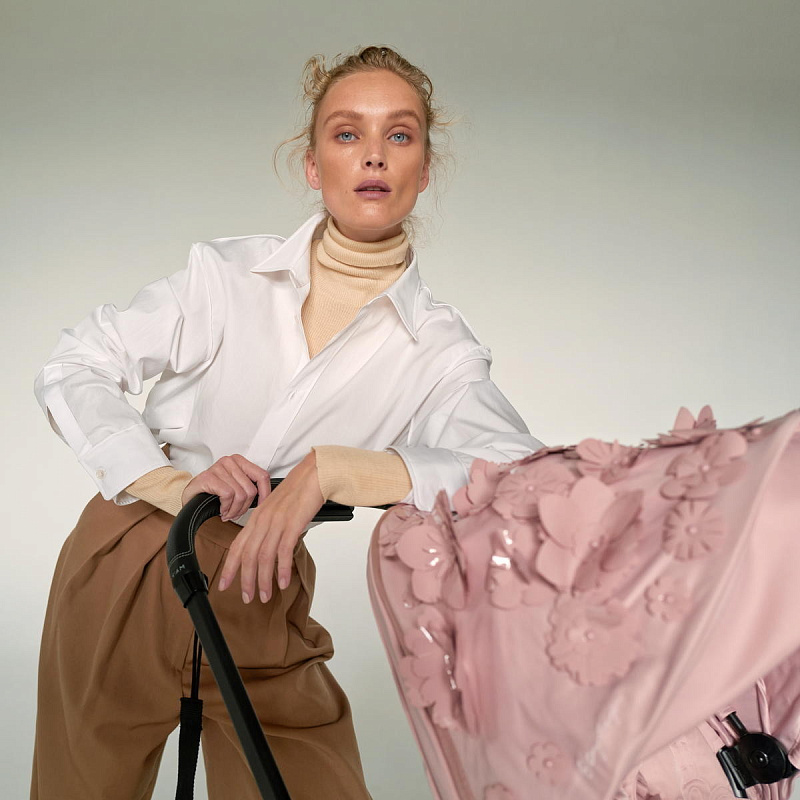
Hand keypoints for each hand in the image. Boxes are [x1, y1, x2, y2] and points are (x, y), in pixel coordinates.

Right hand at [181, 454, 271, 521]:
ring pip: (240, 494)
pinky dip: (226, 507)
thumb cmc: (214, 492)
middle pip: (251, 489)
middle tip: (236, 514)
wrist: (191, 496)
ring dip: (234, 510)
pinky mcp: (208, 476)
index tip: (262, 506)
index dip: (265, 494)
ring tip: (228, 514)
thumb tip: (268, 499)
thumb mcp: (236, 487)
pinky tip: (221, 510)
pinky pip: (227, 495)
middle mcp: (230, 461)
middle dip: (244, 507)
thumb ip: (250, 488)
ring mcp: (219, 467)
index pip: (262, 476)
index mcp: (240, 461)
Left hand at [217, 450, 324, 603]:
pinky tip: (283, 582)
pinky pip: (283, 552)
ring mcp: (276, 523)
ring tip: (264, 595)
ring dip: (263, 580)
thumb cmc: (299, 490)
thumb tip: (270, 546)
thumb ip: (270, 525)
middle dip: (245, 580)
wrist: (314, 475)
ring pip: (263, 557)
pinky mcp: (292, 524)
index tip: (224, 584)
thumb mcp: (277, 508)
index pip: (238, 546)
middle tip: (246, 597)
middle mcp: (263, 521)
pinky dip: (282, 570)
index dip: (230, 567)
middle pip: (248, 556)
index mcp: (257, 517)